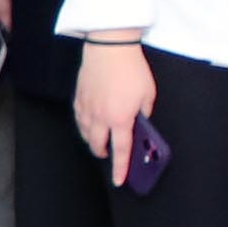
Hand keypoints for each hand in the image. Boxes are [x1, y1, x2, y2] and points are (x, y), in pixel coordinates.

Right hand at [72, 38, 154, 184]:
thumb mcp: (148, 93)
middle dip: (103, 153)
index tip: (119, 180)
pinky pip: (79, 117)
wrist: (110, 46)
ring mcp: (87, 107)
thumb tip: (140, 119)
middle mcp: (101, 117)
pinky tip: (87, 122)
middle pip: (97, 145)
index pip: (121, 151)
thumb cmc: (131, 68)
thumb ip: (144, 111)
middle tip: (108, 154)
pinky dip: (83, 124)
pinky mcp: (79, 96)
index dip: (120, 169)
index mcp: (120, 119)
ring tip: (98, 140)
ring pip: (85, 133)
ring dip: (92, 140)